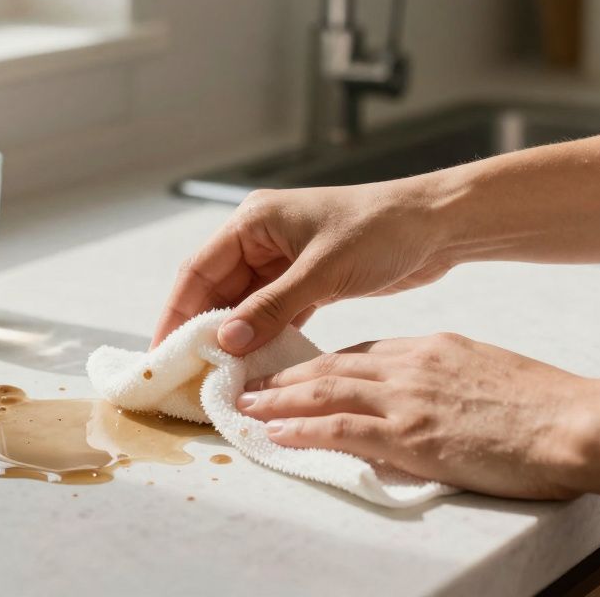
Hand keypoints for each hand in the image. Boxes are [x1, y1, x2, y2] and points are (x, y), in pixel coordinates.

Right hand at [152, 179, 454, 353]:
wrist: (437, 224)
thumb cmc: (380, 230)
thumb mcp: (321, 271)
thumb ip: (270, 308)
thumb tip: (224, 343)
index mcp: (252, 221)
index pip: (199, 271)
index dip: (177, 312)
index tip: (162, 352)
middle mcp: (260, 238)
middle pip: (216, 290)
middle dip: (202, 331)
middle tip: (186, 375)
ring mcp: (283, 261)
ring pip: (244, 306)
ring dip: (233, 339)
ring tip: (216, 379)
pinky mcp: (306, 280)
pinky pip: (272, 313)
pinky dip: (263, 338)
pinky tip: (255, 368)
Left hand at [236, 333, 594, 498]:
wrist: (576, 423)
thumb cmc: (545, 405)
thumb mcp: (485, 371)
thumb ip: (446, 377)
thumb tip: (424, 395)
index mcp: (430, 347)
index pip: (362, 354)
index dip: (322, 365)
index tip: (296, 374)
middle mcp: (411, 365)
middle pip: (332, 367)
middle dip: (287, 377)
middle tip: (251, 384)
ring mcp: (408, 399)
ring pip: (325, 393)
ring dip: (280, 400)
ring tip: (247, 407)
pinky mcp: (411, 434)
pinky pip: (341, 428)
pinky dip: (303, 429)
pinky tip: (276, 432)